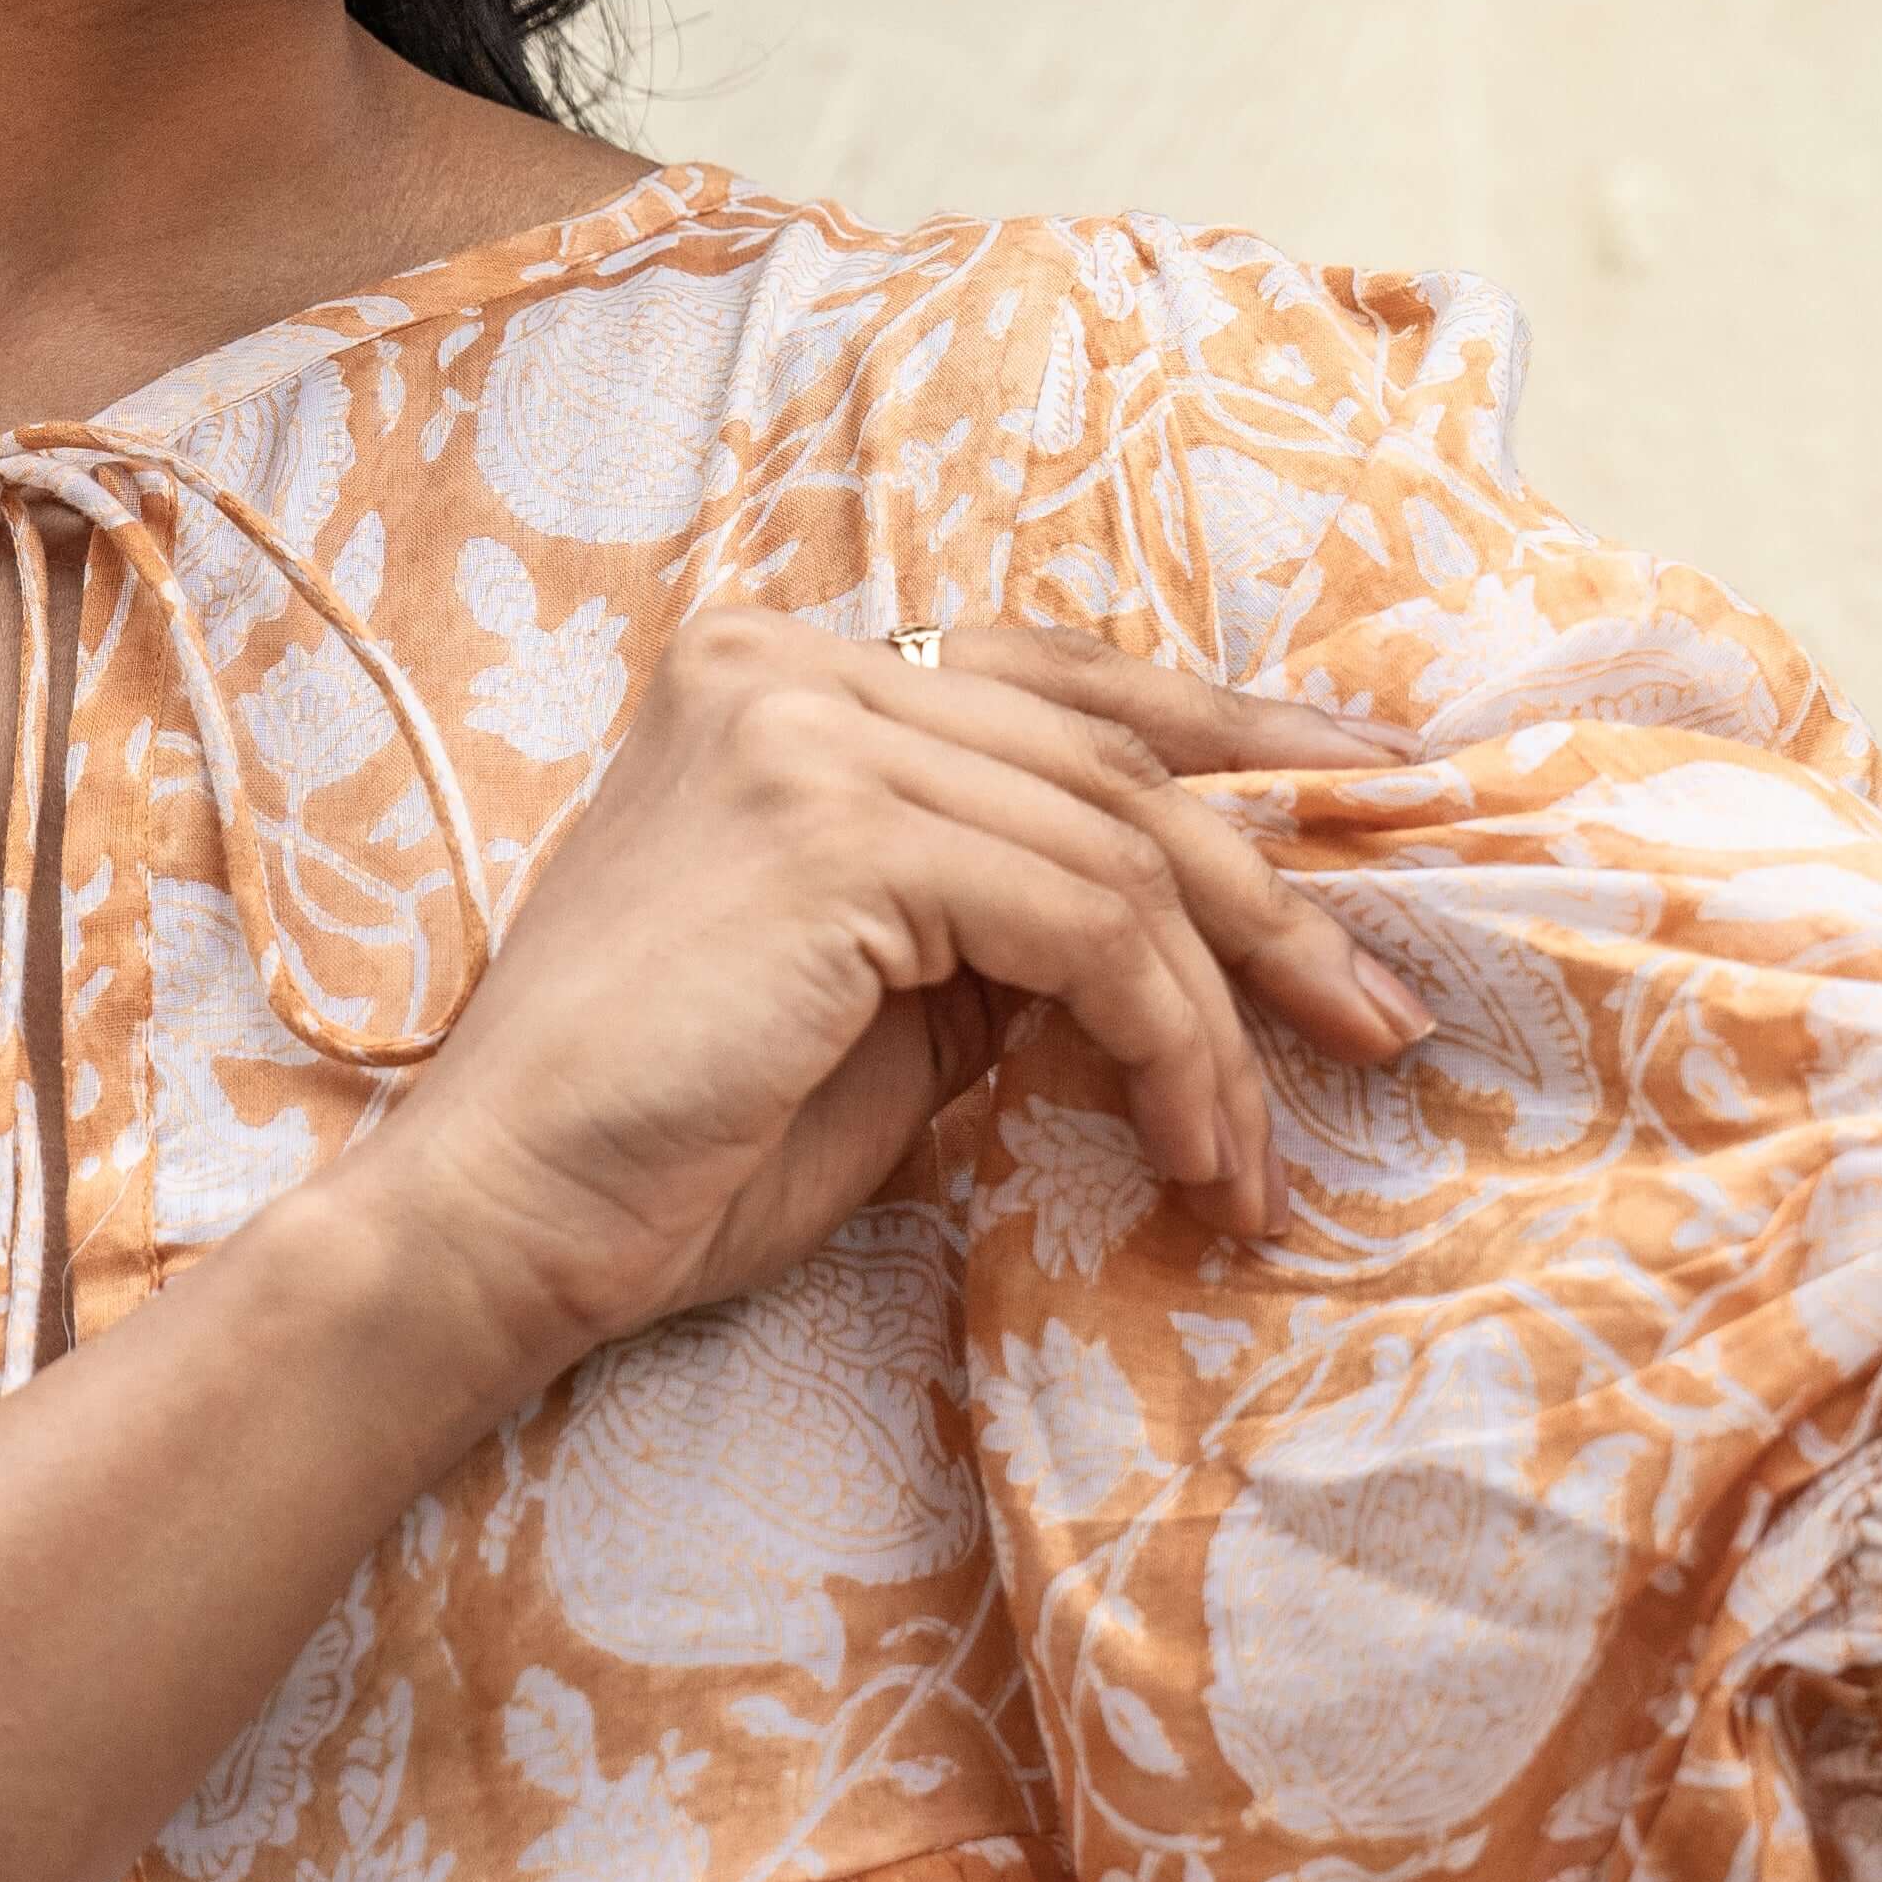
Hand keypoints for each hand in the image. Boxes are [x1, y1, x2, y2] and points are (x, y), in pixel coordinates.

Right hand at [345, 611, 1428, 1398]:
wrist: (503, 1219)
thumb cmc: (674, 1140)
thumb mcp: (878, 990)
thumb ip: (1000, 916)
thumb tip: (1183, 922)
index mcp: (777, 671)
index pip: (1053, 678)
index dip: (1224, 731)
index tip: (1364, 791)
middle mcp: (786, 662)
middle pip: (1109, 764)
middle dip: (1270, 904)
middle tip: (1378, 1022)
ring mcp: (802, 729)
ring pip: (1117, 856)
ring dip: (1224, 1022)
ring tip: (1260, 1156)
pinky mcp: (833, 829)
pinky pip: (1084, 928)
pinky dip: (1169, 1046)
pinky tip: (1196, 1148)